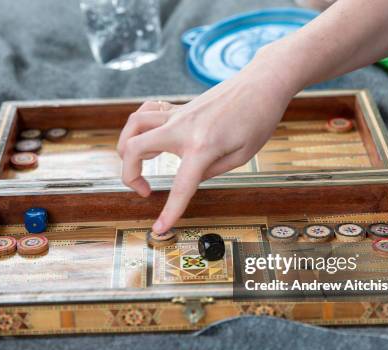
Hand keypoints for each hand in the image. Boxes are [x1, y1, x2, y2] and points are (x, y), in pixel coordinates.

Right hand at [118, 55, 299, 232]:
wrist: (261, 83)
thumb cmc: (258, 118)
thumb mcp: (242, 155)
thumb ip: (211, 171)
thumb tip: (189, 181)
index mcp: (202, 146)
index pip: (180, 186)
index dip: (169, 212)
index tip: (159, 229)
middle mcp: (182, 128)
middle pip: (133, 148)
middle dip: (128, 175)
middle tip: (145, 190)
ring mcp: (177, 114)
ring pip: (133, 126)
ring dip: (125, 148)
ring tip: (138, 165)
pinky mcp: (178, 108)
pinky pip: (146, 112)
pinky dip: (138, 126)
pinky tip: (147, 138)